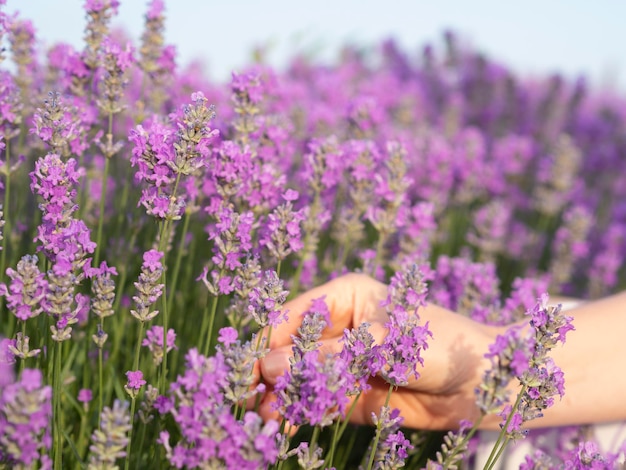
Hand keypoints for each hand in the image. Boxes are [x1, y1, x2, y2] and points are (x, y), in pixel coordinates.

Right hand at [256, 273, 497, 429]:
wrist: (485, 383)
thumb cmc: (439, 345)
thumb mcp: (380, 345)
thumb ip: (325, 358)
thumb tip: (268, 367)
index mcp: (343, 297)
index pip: (291, 318)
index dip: (266, 344)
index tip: (247, 372)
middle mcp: (338, 327)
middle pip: (290, 349)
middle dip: (269, 374)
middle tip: (247, 400)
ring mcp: (343, 362)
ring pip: (300, 378)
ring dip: (281, 396)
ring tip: (265, 417)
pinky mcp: (351, 393)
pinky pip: (318, 401)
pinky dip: (301, 412)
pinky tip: (287, 425)